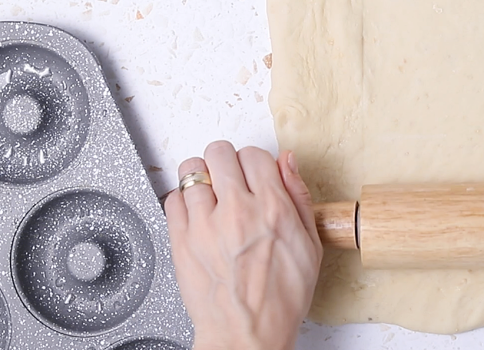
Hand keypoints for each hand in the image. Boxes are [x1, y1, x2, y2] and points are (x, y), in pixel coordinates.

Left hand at [164, 141, 322, 349]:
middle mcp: (236, 211)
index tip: (256, 175)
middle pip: (220, 152)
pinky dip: (184, 200)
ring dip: (203, 177)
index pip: (255, 155)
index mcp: (272, 209)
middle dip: (228, 161)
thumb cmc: (281, 298)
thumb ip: (299, 196)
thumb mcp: (310, 245)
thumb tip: (288, 161)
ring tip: (211, 194)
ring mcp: (204, 225)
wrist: (247, 334)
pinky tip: (197, 214)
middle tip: (232, 179)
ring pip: (191, 170)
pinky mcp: (180, 240)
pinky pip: (172, 198)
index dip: (256, 162)